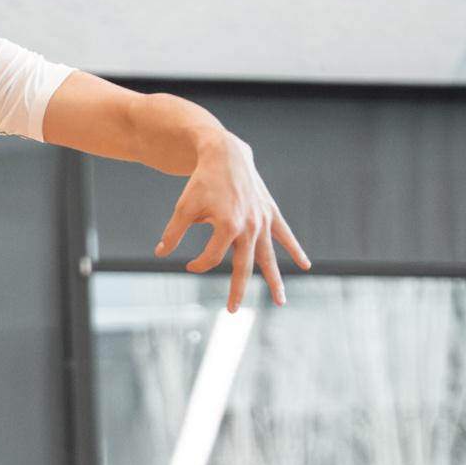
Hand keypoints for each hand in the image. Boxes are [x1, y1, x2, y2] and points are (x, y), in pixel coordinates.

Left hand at [154, 134, 309, 312]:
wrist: (225, 154)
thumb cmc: (202, 181)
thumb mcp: (183, 207)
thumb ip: (174, 232)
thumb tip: (161, 253)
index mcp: (227, 225)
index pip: (212, 257)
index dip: (198, 264)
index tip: (189, 264)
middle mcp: (248, 226)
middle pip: (244, 266)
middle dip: (237, 289)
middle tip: (232, 310)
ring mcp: (262, 220)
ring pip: (269, 257)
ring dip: (274, 280)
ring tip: (280, 302)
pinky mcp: (270, 212)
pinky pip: (285, 235)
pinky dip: (295, 249)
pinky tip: (305, 264)